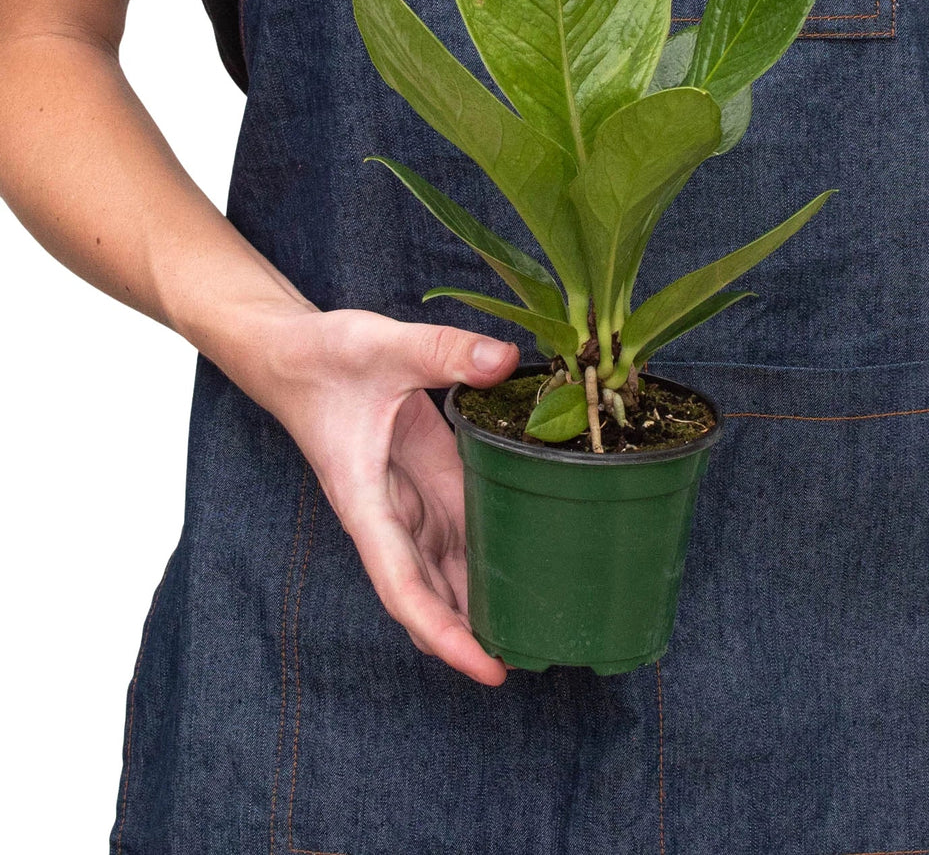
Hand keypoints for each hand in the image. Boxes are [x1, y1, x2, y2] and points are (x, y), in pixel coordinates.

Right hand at [242, 306, 519, 685]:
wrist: (292, 354)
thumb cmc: (321, 359)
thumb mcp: (382, 346)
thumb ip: (443, 352)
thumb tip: (506, 361)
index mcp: (368, 503)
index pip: (405, 588)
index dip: (445, 635)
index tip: (488, 670)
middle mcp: (390, 516)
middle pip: (433, 596)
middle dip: (477, 635)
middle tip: (544, 656)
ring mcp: (411, 501)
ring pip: (450, 570)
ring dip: (486, 601)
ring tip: (547, 627)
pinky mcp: (428, 478)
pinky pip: (462, 529)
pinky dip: (490, 554)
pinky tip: (532, 563)